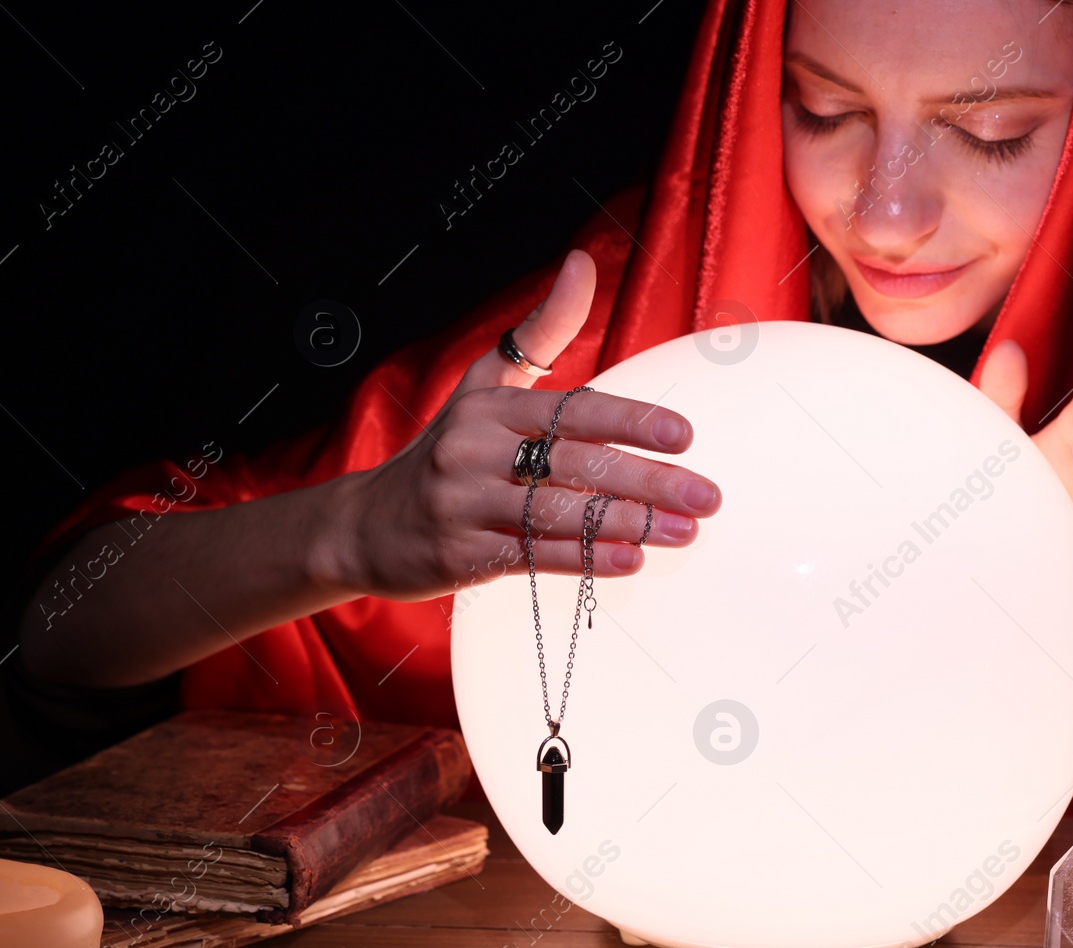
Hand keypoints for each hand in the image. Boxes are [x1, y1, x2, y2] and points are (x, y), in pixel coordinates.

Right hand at [338, 248, 723, 602]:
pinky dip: (585, 560)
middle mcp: (476, 450)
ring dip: (629, 524)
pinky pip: (533, 557)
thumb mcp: (485, 382)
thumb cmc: (444, 451)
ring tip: (684, 532)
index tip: (683, 436)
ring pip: (560, 513)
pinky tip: (630, 561)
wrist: (365, 525)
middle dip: (648, 481)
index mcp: (491, 406)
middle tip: (707, 496)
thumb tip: (583, 262)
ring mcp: (466, 504)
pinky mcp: (461, 555)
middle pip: (575, 463)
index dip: (629, 421)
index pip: (571, 410)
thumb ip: (542, 330)